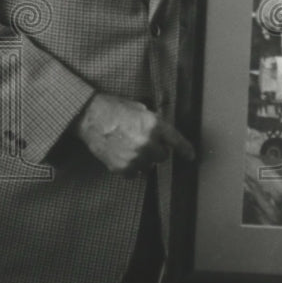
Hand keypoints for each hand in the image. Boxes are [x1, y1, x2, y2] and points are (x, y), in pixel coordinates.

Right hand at [74, 93, 194, 175]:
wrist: (90, 117)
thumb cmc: (114, 108)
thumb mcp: (140, 109)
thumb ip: (153, 122)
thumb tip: (161, 133)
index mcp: (155, 126)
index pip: (177, 141)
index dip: (186, 150)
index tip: (191, 157)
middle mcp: (148, 143)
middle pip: (162, 157)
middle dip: (157, 151)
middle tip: (145, 144)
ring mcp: (135, 158)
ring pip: (148, 167)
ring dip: (144, 161)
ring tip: (131, 149)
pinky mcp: (122, 168)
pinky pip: (134, 174)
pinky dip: (131, 169)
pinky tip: (123, 157)